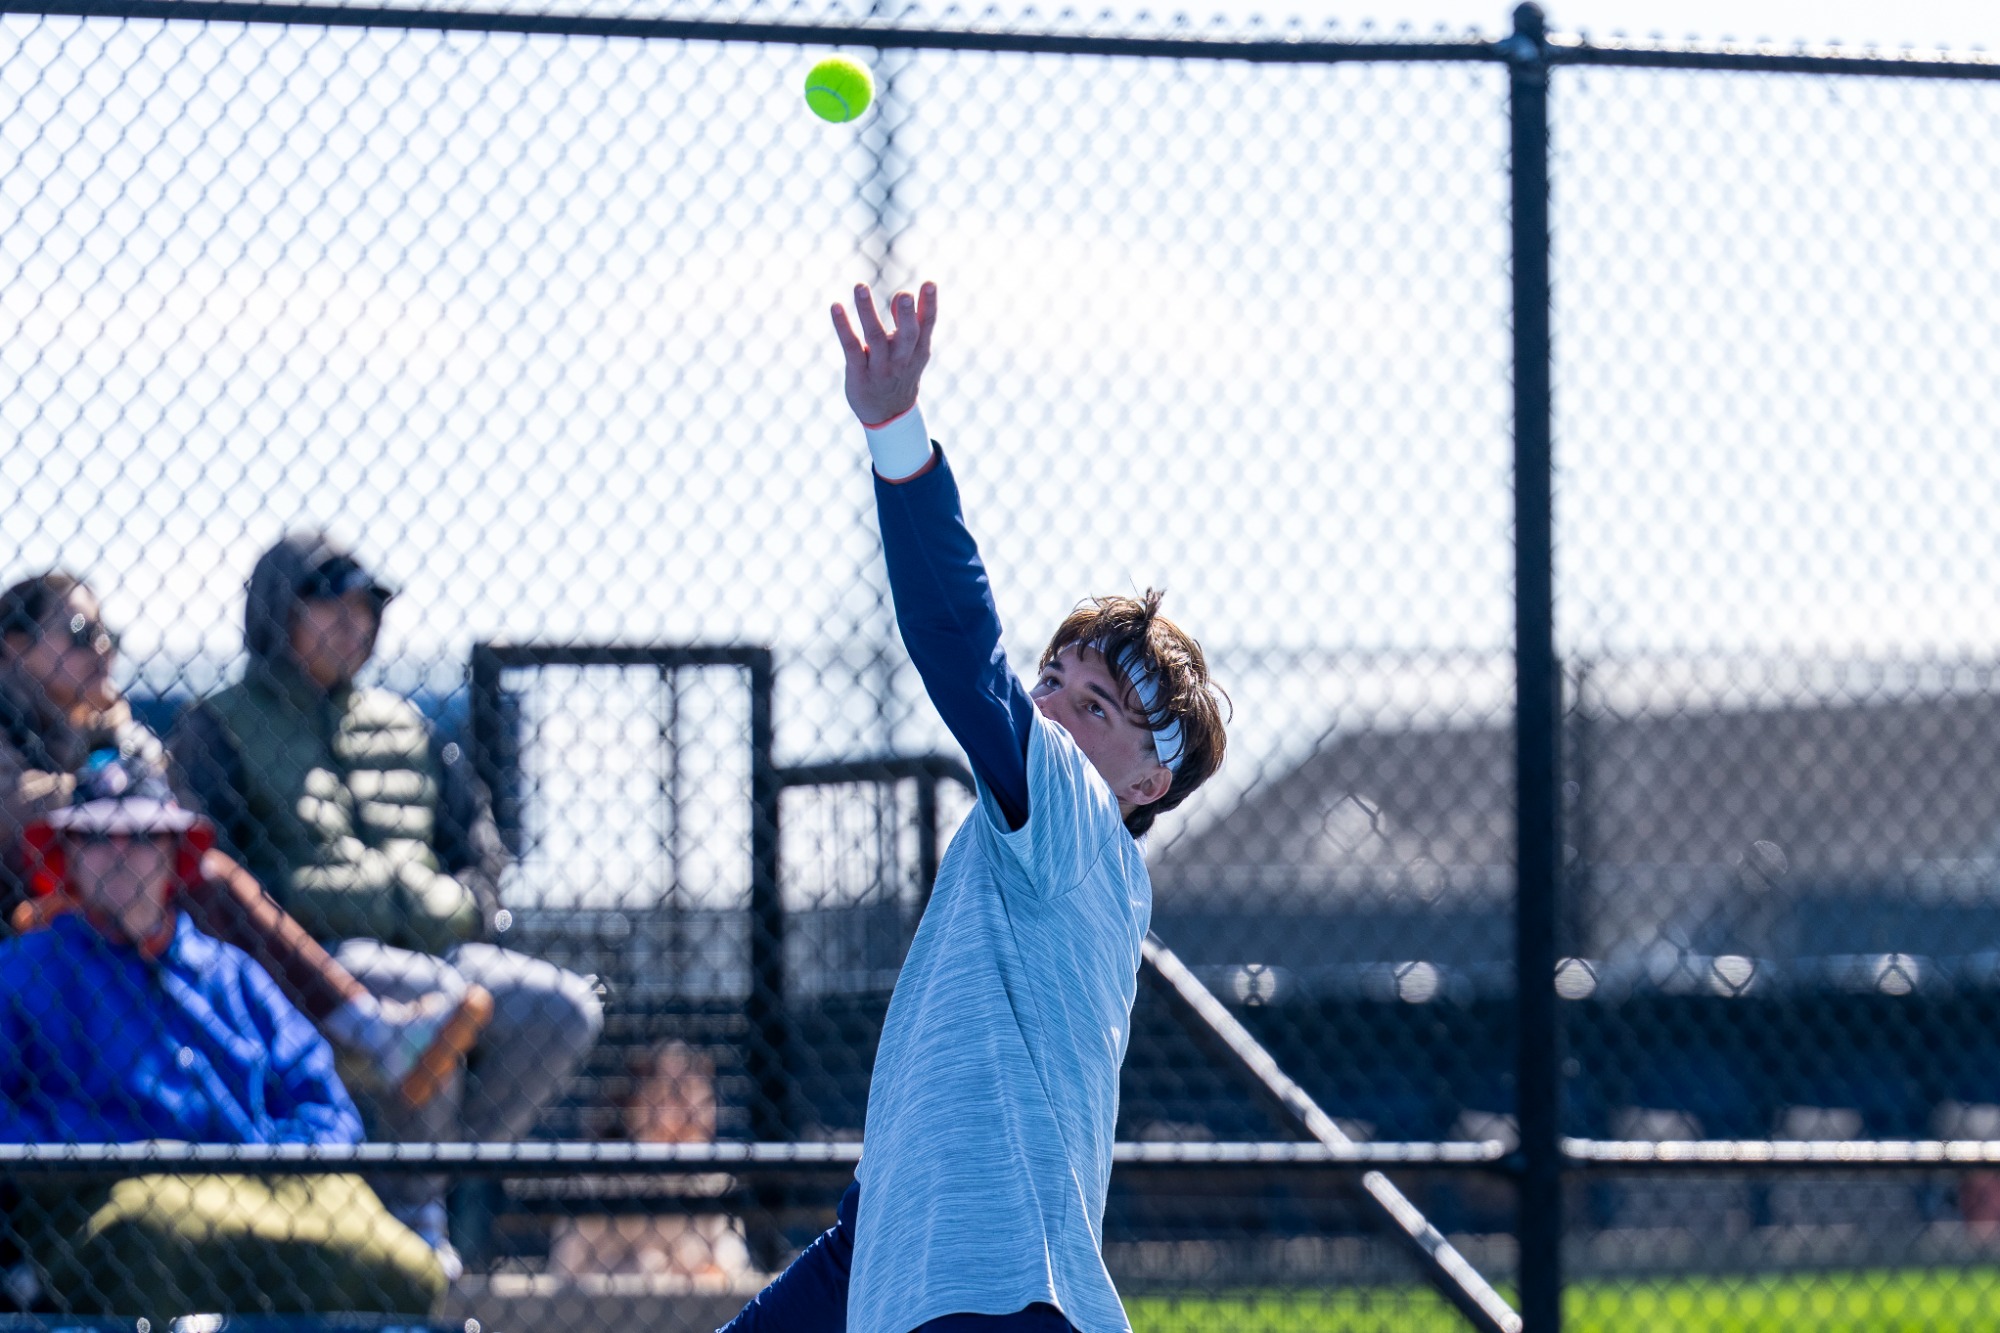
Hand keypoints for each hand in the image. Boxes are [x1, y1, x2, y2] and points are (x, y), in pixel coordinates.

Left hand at [831, 281, 937, 424]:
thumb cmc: (899, 374)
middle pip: (907, 335)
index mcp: (918, 352)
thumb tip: (903, 294)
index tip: (929, 283)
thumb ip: (908, 323)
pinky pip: (851, 348)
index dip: (929, 305)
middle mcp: (902, 360)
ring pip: (875, 337)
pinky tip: (836, 307)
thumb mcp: (910, 351)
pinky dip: (843, 327)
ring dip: (868, 311)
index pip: (927, 325)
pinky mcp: (859, 374)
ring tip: (860, 287)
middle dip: (906, 314)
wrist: (888, 416)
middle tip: (904, 294)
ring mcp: (880, 369)